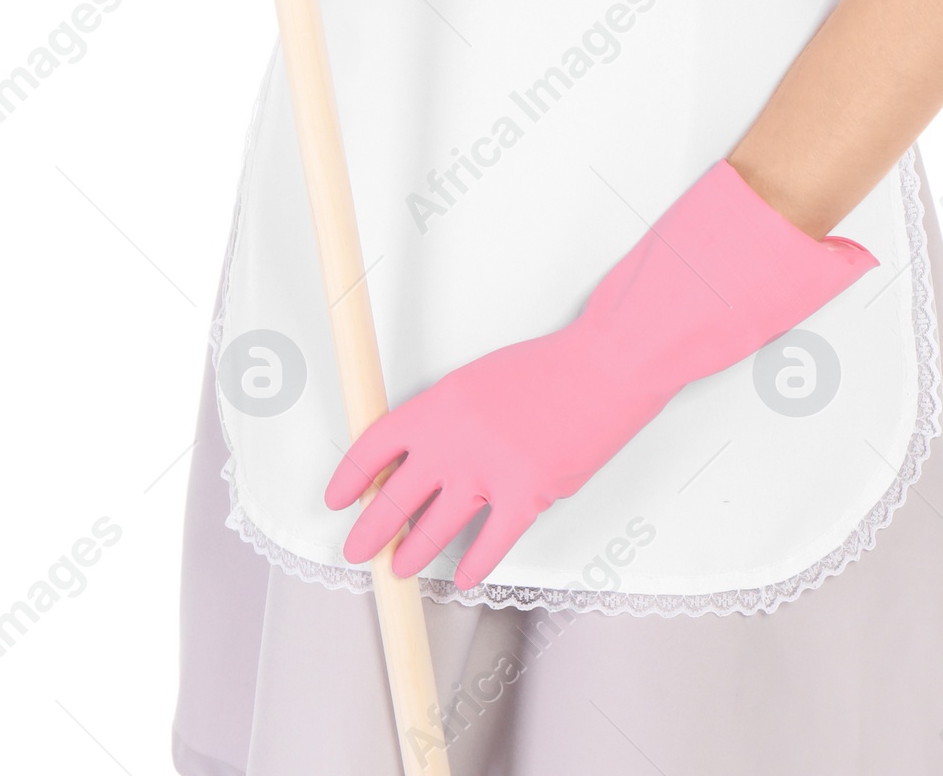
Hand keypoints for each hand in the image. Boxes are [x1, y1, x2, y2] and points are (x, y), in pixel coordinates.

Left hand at [325, 159, 875, 588]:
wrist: (604, 365)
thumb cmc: (547, 369)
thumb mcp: (479, 381)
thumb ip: (445, 419)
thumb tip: (417, 461)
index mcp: (439, 402)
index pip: (374, 445)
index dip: (350, 478)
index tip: (338, 498)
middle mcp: (455, 438)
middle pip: (394, 499)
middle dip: (369, 531)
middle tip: (356, 549)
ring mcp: (490, 470)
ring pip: (433, 531)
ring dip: (411, 555)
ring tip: (399, 568)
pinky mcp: (527, 494)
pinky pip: (489, 544)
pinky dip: (471, 565)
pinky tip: (461, 577)